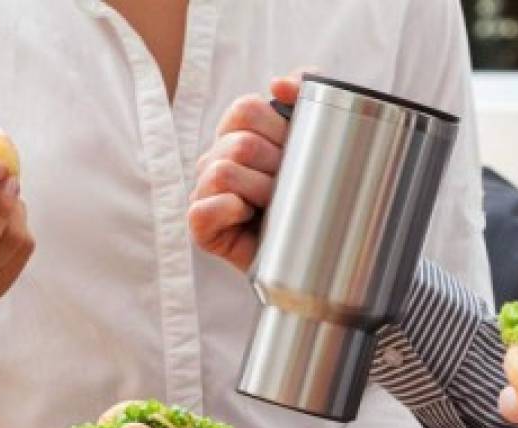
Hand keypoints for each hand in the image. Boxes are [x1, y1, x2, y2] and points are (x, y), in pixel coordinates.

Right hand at [188, 73, 304, 270]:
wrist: (315, 253)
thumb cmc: (310, 196)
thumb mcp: (315, 138)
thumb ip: (305, 93)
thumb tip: (279, 83)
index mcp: (238, 133)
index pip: (246, 109)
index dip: (278, 128)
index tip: (297, 151)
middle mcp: (217, 159)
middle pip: (240, 143)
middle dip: (276, 166)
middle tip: (292, 185)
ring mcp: (206, 192)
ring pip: (223, 172)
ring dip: (259, 190)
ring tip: (276, 205)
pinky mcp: (202, 227)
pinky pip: (201, 210)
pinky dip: (228, 210)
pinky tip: (249, 216)